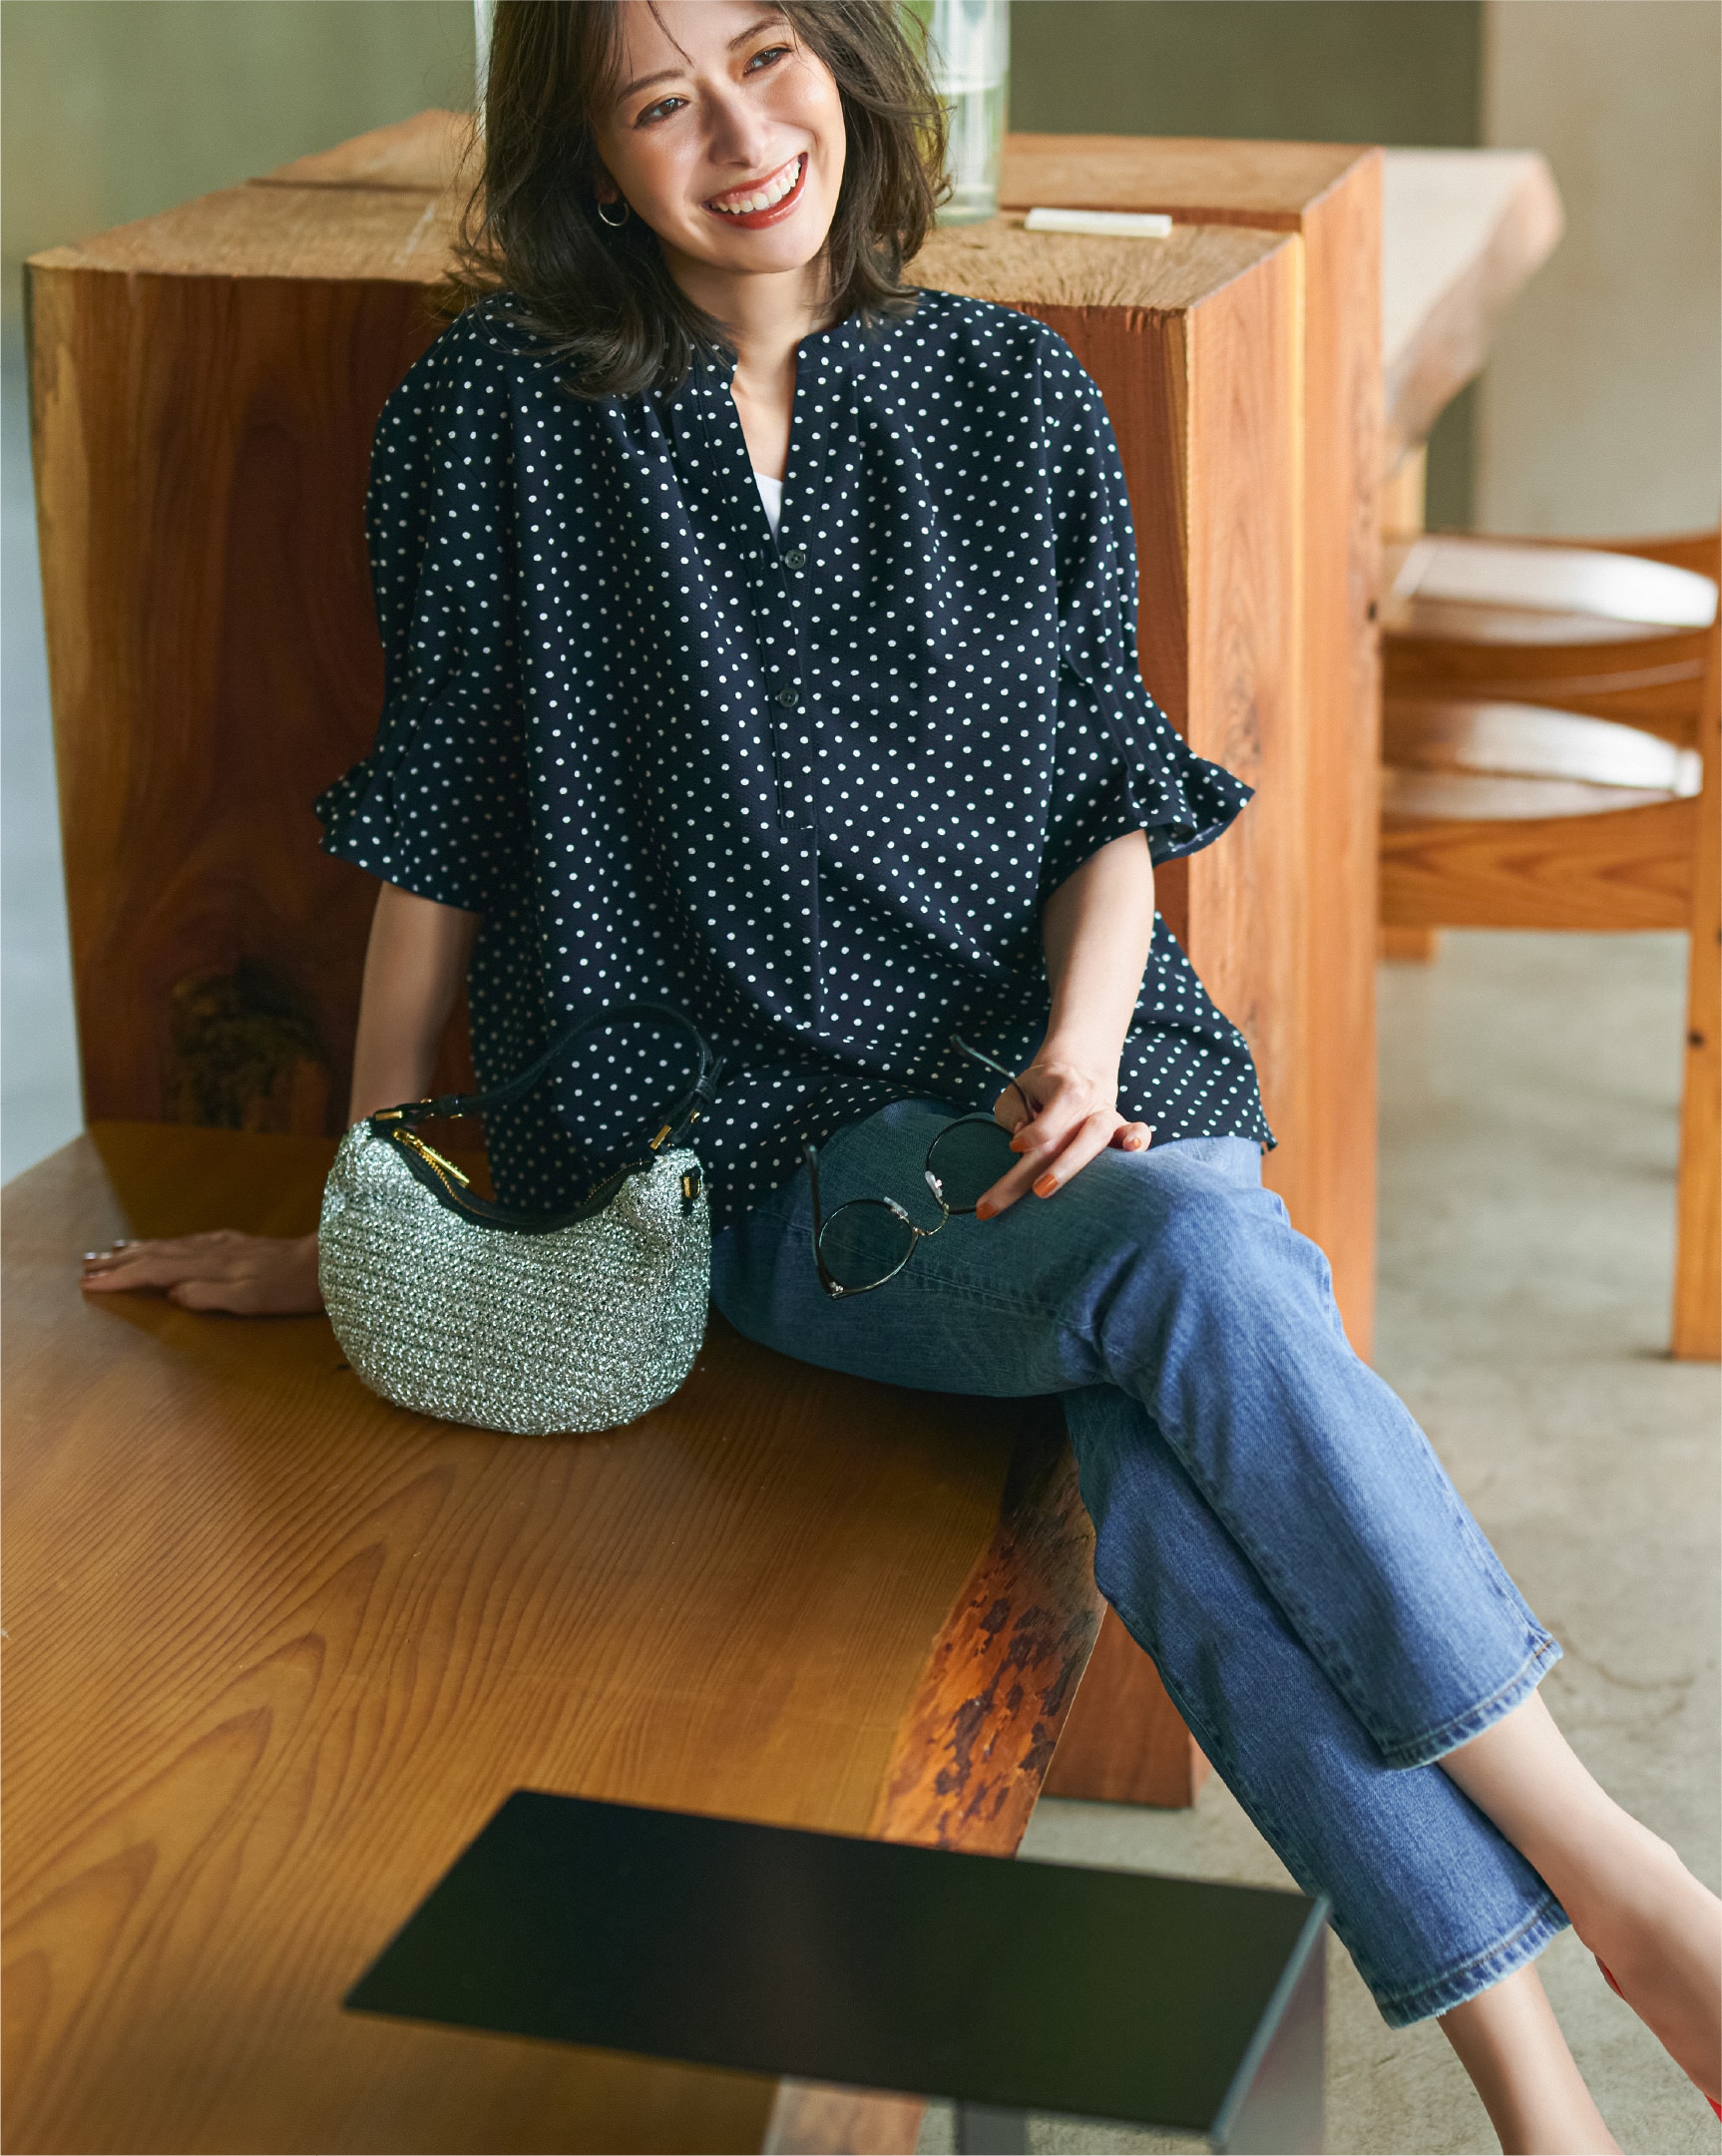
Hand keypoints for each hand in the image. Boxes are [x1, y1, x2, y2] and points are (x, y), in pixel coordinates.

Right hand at [79, 1231, 323, 1314]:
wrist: (325, 1262)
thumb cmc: (290, 1288)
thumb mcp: (250, 1300)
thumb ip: (208, 1296)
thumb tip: (171, 1294)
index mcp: (208, 1266)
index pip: (153, 1270)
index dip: (120, 1277)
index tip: (89, 1284)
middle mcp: (210, 1251)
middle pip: (153, 1254)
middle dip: (117, 1261)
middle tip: (85, 1266)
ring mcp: (222, 1245)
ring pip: (167, 1245)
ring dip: (134, 1250)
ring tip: (108, 1253)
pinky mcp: (234, 1244)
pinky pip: (185, 1242)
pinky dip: (162, 1244)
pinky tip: (160, 1245)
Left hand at [972, 1047, 1150, 1218]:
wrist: (1076, 1074)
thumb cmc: (1040, 1091)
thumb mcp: (1017, 1093)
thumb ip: (1012, 1114)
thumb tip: (1022, 1144)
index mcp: (1063, 1088)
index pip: (1048, 1119)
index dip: (1032, 1135)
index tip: (1014, 1146)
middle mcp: (1089, 1101)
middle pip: (1074, 1136)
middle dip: (1058, 1167)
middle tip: (1040, 1190)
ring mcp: (1108, 1116)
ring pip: (1100, 1136)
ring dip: (1081, 1162)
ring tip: (1071, 1182)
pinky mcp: (1122, 1129)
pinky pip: (1138, 1132)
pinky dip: (1138, 1141)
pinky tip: (1133, 1149)